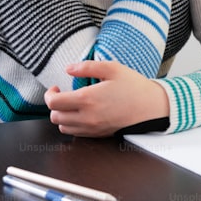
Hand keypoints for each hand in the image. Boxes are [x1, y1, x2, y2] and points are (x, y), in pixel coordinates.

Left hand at [45, 61, 169, 136]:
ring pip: (63, 127)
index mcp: (88, 99)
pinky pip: (76, 133)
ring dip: (62, 116)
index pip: (53, 103)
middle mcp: (87, 117)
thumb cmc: (134, 87)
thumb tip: (69, 69)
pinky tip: (81, 114)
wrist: (152, 107)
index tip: (56, 88)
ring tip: (71, 106)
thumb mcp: (113, 68)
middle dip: (54, 105)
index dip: (49, 94)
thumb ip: (87, 66)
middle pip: (55, 117)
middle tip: (62, 95)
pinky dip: (72, 124)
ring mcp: (93, 128)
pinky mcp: (99, 135)